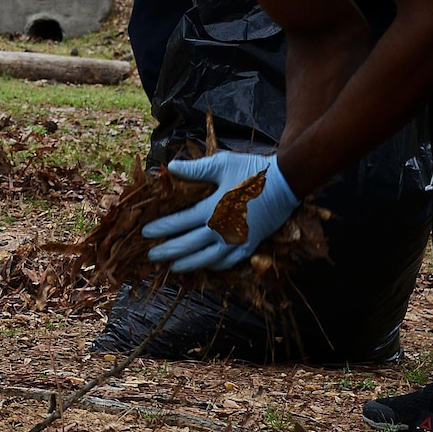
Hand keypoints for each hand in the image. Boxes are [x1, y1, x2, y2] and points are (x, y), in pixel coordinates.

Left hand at [142, 151, 300, 272]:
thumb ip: (195, 169)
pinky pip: (229, 261)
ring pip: (207, 258)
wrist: (287, 182)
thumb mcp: (222, 164)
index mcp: (213, 209)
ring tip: (172, 267)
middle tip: (151, 255)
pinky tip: (205, 266)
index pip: (180, 222)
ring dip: (188, 264)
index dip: (162, 228)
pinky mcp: (250, 245)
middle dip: (168, 250)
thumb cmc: (252, 170)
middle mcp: (223, 229)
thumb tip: (169, 167)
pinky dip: (214, 266)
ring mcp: (237, 240)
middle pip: (189, 245)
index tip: (146, 233)